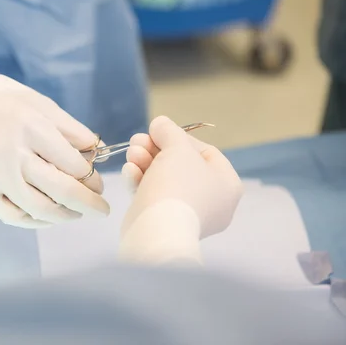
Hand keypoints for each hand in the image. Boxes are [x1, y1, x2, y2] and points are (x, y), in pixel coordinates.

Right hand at [0, 44, 108, 228]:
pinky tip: (48, 217)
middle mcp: (14, 156)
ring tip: (76, 214)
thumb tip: (100, 153)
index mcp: (33, 130)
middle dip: (89, 205)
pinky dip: (36, 221)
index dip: (93, 179)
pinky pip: (14, 216)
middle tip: (102, 210)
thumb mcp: (41, 105)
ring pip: (40, 209)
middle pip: (61, 191)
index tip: (98, 184)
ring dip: (65, 216)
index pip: (74, 166)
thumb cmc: (4, 103)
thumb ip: (72, 131)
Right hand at [121, 116, 242, 239]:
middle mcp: (212, 201)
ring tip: (131, 153)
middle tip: (137, 140)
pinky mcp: (163, 223)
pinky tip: (129, 170)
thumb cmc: (178, 186)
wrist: (157, 231)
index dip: (180, 138)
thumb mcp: (177, 149)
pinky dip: (141, 181)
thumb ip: (169, 132)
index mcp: (226, 184)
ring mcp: (186, 214)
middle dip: (155, 149)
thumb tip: (160, 123)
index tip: (158, 131)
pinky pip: (154, 196)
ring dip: (145, 162)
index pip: (206, 152)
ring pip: (165, 180)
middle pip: (181, 165)